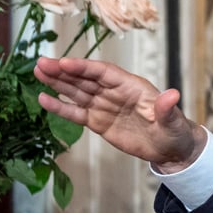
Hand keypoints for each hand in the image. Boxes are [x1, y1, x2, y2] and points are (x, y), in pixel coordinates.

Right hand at [34, 56, 204, 171]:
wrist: (171, 149)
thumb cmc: (175, 130)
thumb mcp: (173, 121)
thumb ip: (167, 109)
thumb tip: (171, 95)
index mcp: (131, 86)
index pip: (104, 72)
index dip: (84, 67)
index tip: (64, 63)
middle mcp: (115, 92)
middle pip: (85, 78)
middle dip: (63, 71)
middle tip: (41, 63)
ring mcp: (105, 106)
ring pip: (77, 91)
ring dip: (57, 82)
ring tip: (37, 72)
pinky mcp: (99, 122)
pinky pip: (77, 112)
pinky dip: (60, 106)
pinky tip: (44, 99)